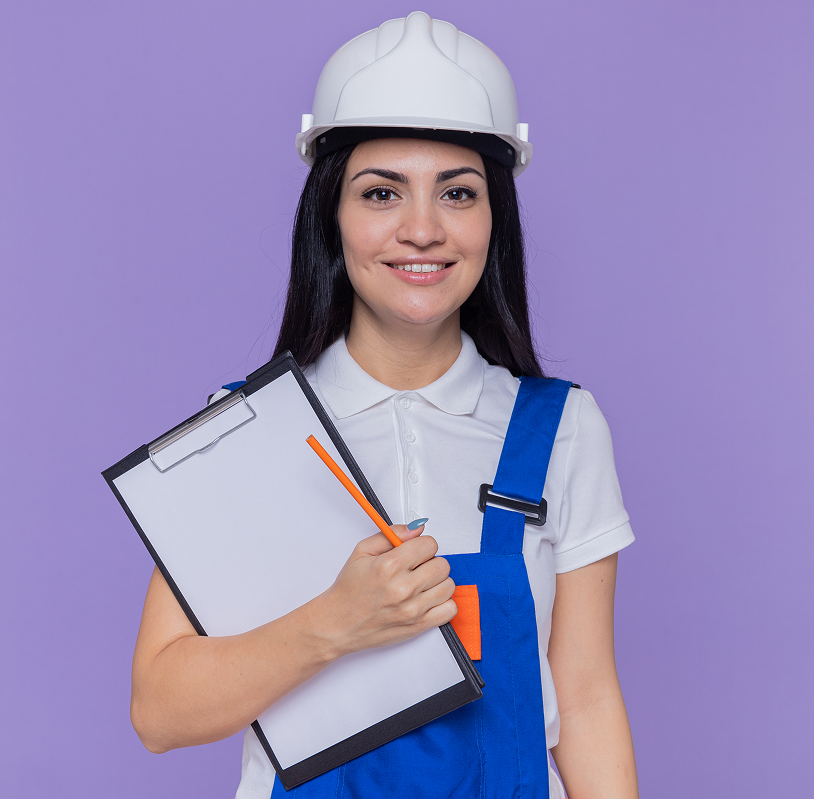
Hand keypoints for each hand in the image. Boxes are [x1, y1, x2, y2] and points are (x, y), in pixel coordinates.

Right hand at [310, 523, 456, 659]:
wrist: (339, 623)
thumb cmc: (349, 589)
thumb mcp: (362, 551)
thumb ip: (392, 534)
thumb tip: (417, 528)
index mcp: (390, 566)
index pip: (429, 545)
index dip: (422, 545)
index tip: (414, 551)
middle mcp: (403, 588)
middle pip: (442, 564)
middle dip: (430, 562)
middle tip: (416, 568)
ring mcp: (413, 609)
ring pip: (448, 585)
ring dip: (437, 582)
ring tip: (421, 584)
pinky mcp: (419, 626)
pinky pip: (450, 609)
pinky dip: (442, 603)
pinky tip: (427, 599)